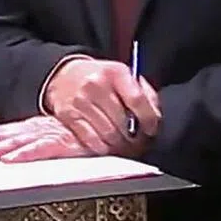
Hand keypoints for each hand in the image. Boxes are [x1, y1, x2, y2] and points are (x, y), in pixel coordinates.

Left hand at [0, 117, 90, 161]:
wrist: (110, 121)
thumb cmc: (85, 131)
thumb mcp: (58, 135)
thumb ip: (41, 142)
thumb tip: (16, 151)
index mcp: (35, 128)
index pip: (5, 133)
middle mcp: (38, 130)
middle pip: (4, 137)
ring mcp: (49, 136)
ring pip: (17, 143)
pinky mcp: (63, 144)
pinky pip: (41, 150)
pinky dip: (26, 154)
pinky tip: (11, 160)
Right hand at [44, 58, 160, 155]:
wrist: (66, 74)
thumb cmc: (102, 78)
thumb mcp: (124, 76)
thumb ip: (144, 94)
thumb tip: (154, 118)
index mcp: (115, 72)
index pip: (136, 99)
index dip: (148, 119)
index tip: (151, 129)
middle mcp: (96, 84)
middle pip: (122, 122)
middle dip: (134, 137)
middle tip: (139, 143)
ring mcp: (80, 101)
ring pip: (108, 135)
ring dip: (120, 146)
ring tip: (125, 145)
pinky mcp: (68, 115)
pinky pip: (91, 140)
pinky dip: (103, 148)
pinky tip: (108, 145)